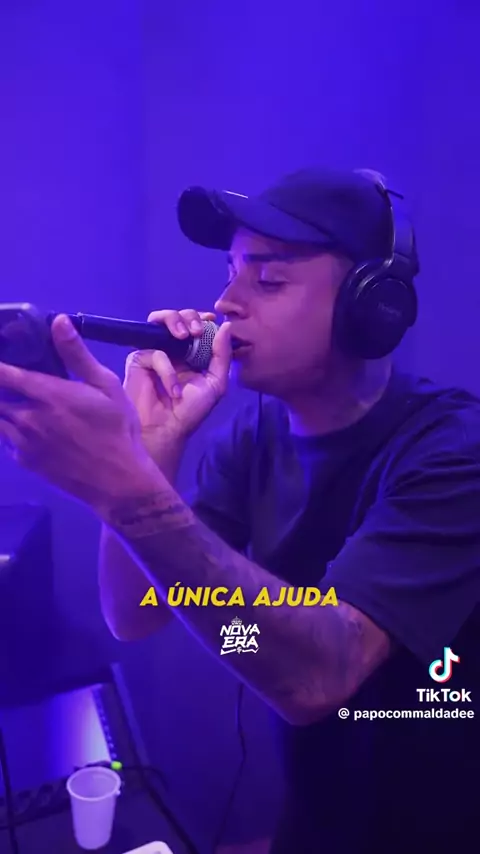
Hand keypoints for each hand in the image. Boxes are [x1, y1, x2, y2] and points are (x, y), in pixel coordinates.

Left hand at [0, 314, 158, 511]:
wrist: (118, 481)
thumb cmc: (117, 429)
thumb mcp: (106, 386)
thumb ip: (77, 355)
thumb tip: (58, 321)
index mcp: (47, 394)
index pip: (3, 373)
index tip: (1, 354)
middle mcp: (27, 418)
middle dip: (1, 386)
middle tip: (8, 379)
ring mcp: (22, 442)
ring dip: (3, 407)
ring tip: (15, 400)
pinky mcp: (24, 461)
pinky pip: (5, 438)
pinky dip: (7, 426)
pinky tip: (22, 423)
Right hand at [123, 309, 231, 458]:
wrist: (167, 429)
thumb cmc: (191, 410)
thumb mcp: (215, 383)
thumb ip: (222, 355)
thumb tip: (226, 325)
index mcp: (191, 352)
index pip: (194, 324)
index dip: (201, 317)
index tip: (210, 319)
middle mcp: (172, 348)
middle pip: (177, 316)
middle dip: (188, 316)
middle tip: (196, 331)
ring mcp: (154, 351)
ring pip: (158, 321)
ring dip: (173, 320)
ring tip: (183, 335)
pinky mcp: (138, 359)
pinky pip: (155, 352)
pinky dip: (167, 370)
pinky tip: (173, 389)